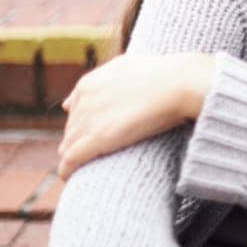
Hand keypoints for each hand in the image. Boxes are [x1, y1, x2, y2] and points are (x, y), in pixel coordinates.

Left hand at [58, 52, 215, 178]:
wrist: (178, 84)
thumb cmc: (162, 75)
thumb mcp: (126, 67)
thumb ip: (101, 80)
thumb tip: (72, 102)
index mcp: (88, 85)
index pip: (75, 111)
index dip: (85, 124)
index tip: (95, 134)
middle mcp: (82, 102)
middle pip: (72, 129)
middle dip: (79, 140)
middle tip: (95, 154)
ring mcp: (87, 121)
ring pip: (69, 146)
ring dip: (73, 157)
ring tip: (80, 169)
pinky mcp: (96, 140)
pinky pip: (70, 160)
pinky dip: (67, 170)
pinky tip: (68, 178)